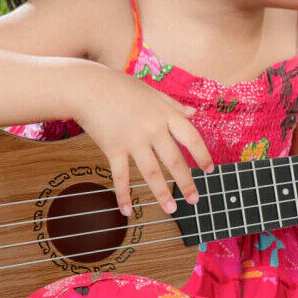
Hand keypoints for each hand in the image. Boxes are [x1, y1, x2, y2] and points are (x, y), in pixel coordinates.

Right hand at [73, 65, 214, 216]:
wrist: (88, 87)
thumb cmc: (121, 87)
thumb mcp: (152, 92)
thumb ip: (173, 105)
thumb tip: (193, 113)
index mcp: (165, 114)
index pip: (191, 138)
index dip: (202, 155)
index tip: (210, 169)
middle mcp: (153, 129)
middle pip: (175, 161)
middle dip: (186, 183)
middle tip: (195, 200)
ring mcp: (133, 140)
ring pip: (152, 172)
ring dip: (162, 193)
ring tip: (172, 209)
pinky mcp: (114, 148)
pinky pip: (120, 176)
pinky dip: (123, 195)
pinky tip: (127, 210)